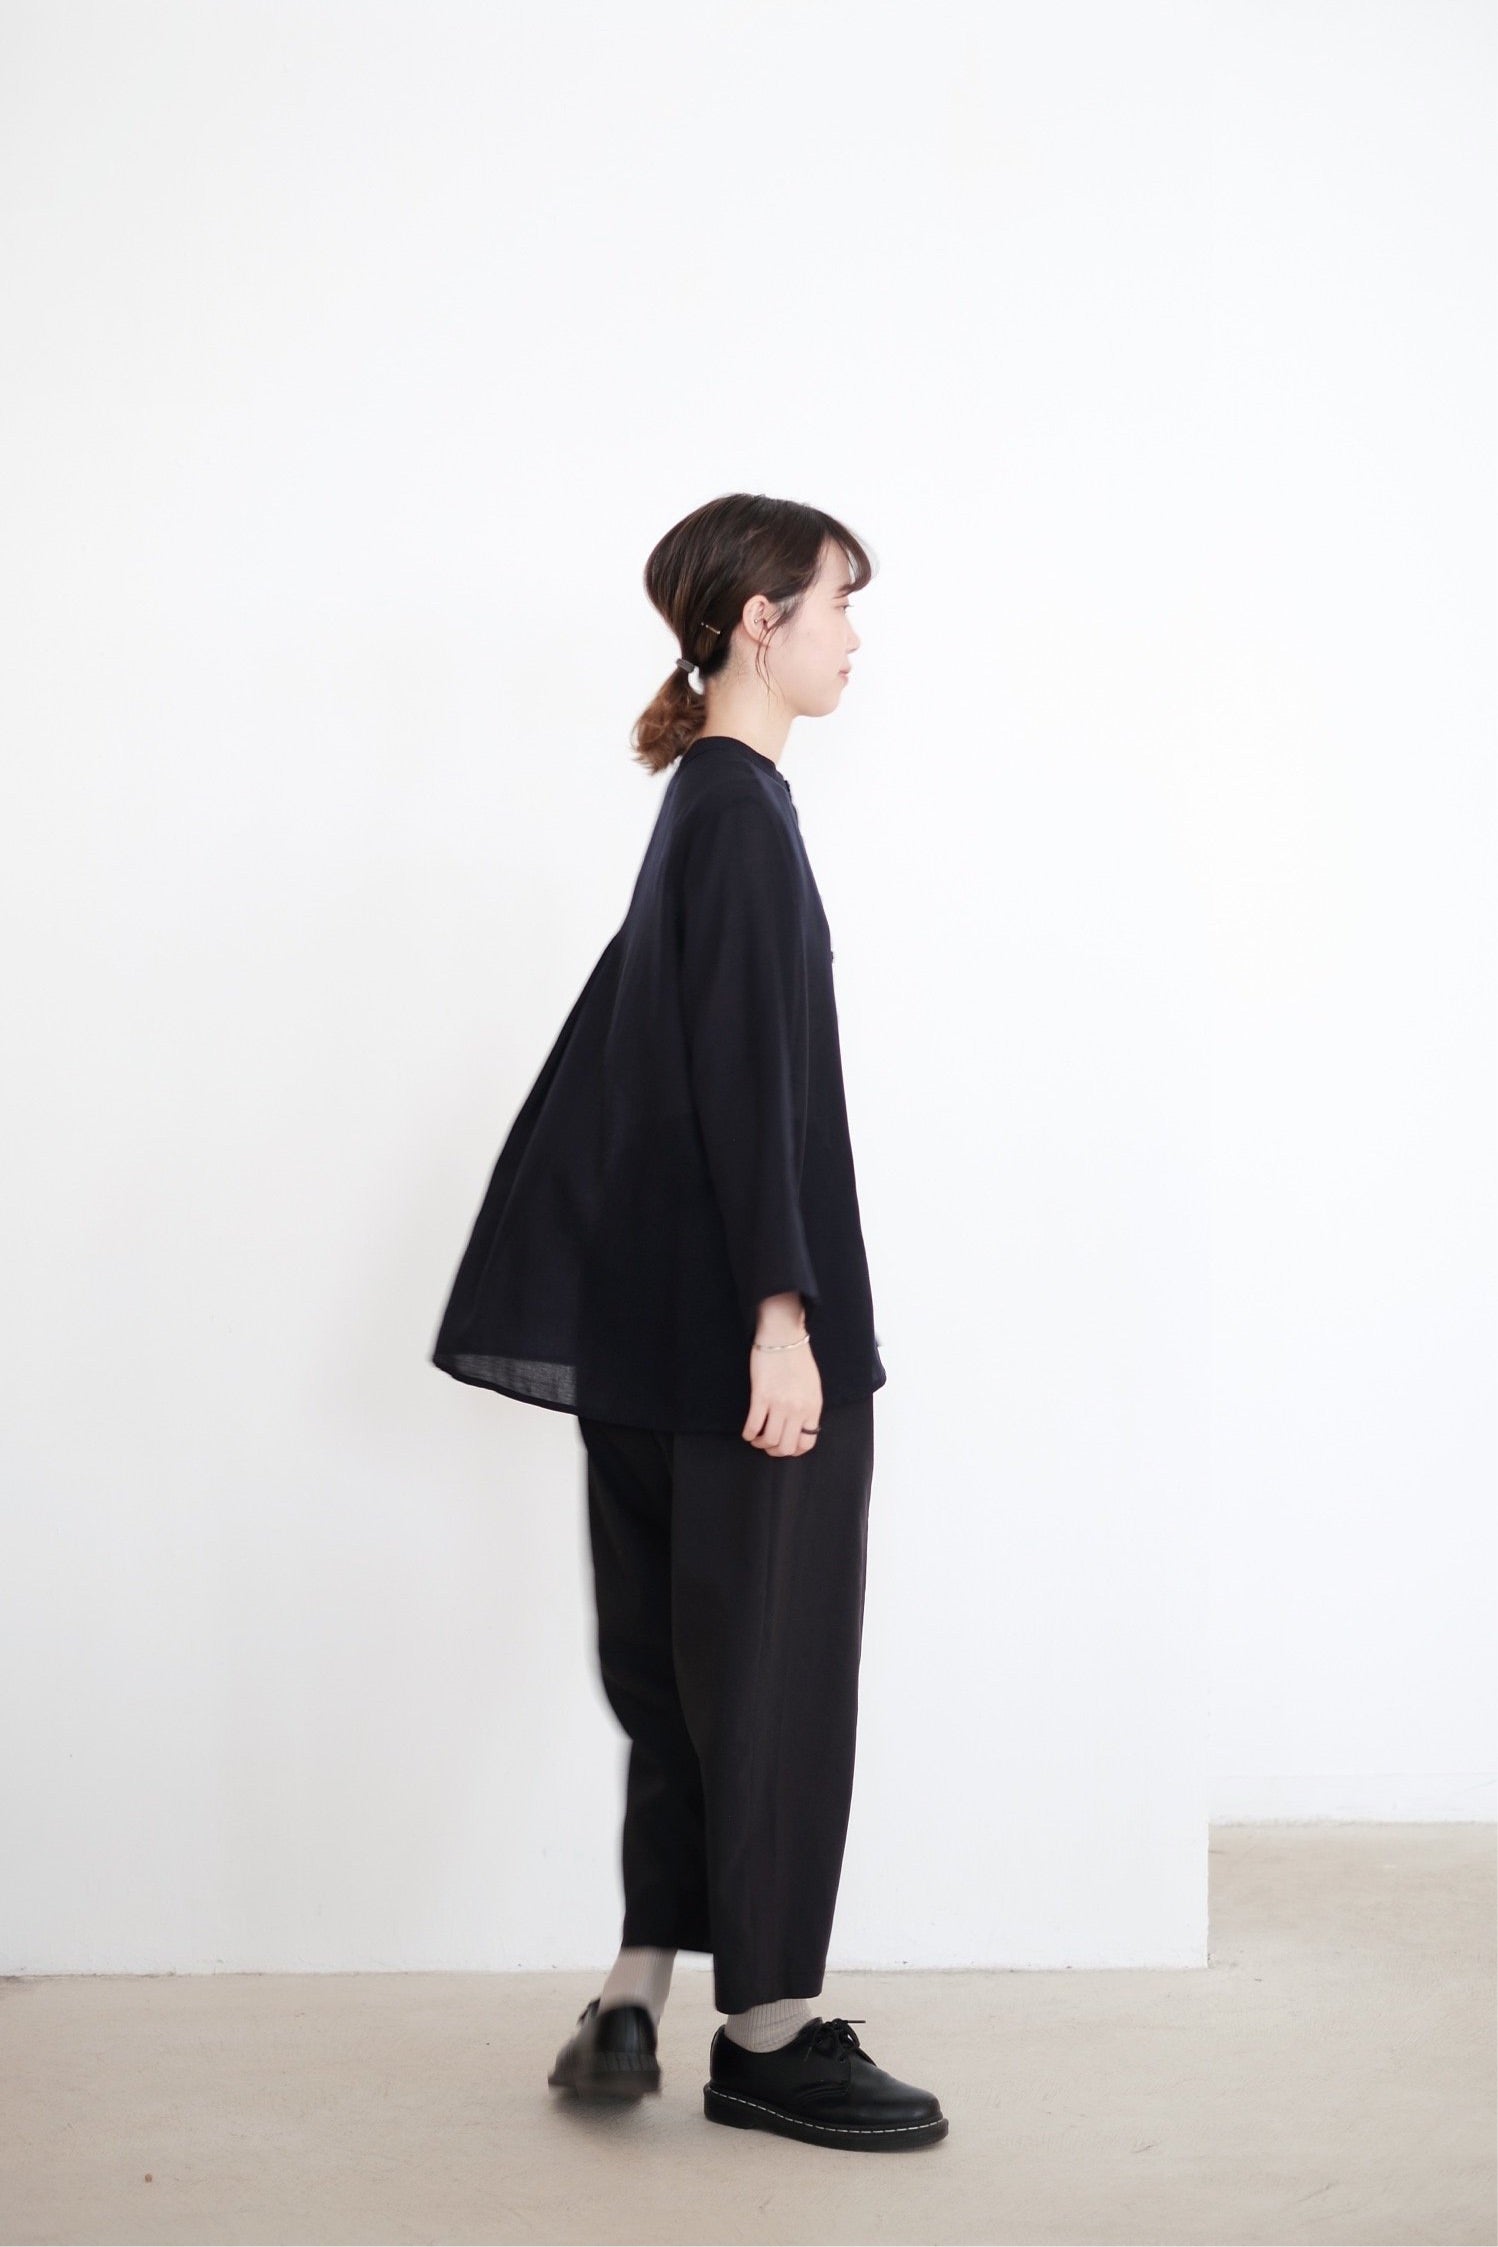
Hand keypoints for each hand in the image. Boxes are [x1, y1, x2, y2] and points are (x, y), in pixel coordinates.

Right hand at [743, 1295, 822, 1456]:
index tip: (784, 1446)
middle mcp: (798, 1409)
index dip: (793, 1450)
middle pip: (785, 1447)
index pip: (806, 1443)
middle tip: (767, 1444)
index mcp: (813, 1407)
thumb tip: (798, 1428)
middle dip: (774, 1451)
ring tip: (756, 1437)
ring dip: (760, 1443)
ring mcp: (779, 1404)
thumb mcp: (812, 1387)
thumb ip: (808, 1408)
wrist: (783, 1337)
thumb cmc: (798, 1359)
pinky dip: (748, 1433)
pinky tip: (747, 1431)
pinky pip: (753, 1425)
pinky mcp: (761, 1396)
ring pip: (769, 1440)